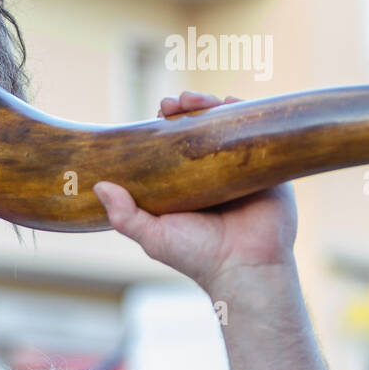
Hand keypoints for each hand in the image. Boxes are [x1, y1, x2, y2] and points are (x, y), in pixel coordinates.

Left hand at [92, 91, 297, 293]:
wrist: (245, 269)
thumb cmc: (197, 256)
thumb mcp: (153, 235)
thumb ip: (125, 215)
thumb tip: (100, 186)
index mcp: (187, 184)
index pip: (175, 144)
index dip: (165, 125)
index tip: (157, 113)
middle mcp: (213, 172)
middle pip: (200, 128)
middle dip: (186, 109)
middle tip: (172, 103)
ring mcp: (241, 168)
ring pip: (227, 126)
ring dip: (211, 105)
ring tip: (194, 100)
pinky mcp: (268, 168)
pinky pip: (261, 134)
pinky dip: (247, 114)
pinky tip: (231, 102)